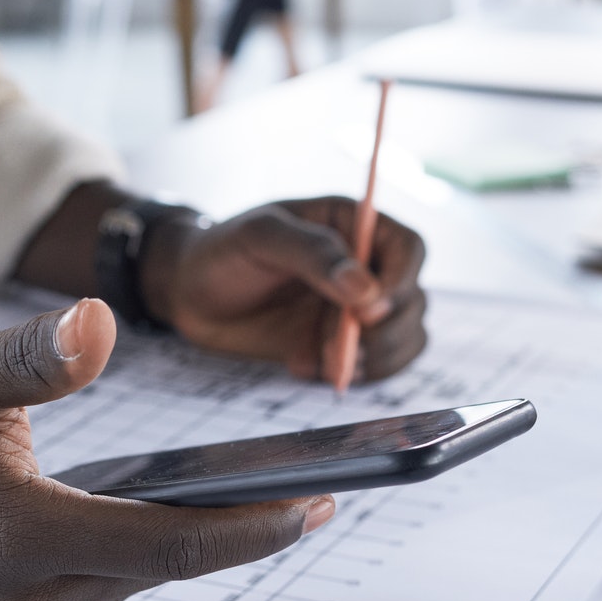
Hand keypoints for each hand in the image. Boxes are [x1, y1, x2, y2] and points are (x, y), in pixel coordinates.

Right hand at [0, 299, 331, 600]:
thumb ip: (34, 355)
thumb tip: (102, 323)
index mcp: (14, 538)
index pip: (165, 543)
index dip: (251, 529)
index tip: (319, 506)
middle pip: (154, 568)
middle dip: (227, 528)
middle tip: (304, 487)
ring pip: (121, 583)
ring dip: (172, 542)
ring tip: (238, 495)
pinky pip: (86, 594)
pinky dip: (121, 557)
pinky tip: (145, 514)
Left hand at [143, 198, 427, 383]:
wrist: (189, 292)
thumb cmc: (224, 250)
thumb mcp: (261, 237)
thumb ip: (313, 253)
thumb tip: (367, 289)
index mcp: (354, 225)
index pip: (409, 248)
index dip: (402, 280)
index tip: (369, 310)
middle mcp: (365, 267)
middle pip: (412, 301)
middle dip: (383, 330)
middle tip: (337, 342)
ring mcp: (355, 309)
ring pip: (404, 339)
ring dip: (373, 358)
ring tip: (320, 357)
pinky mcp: (340, 345)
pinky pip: (374, 367)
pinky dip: (349, 375)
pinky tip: (302, 364)